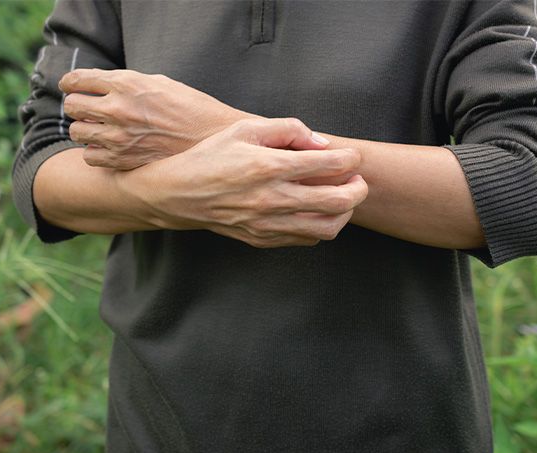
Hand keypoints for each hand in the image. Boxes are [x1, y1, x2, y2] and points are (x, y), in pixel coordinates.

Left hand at [59, 69, 254, 168]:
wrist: (212, 138)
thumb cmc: (190, 107)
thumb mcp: (159, 83)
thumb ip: (127, 83)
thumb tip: (102, 85)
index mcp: (127, 84)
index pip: (78, 80)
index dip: (70, 83)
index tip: (70, 86)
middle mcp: (119, 109)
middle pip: (72, 106)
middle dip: (76, 105)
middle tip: (85, 109)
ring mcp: (120, 137)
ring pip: (77, 132)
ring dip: (84, 129)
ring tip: (97, 129)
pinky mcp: (124, 160)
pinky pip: (90, 156)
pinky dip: (95, 152)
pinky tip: (107, 148)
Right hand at [120, 118, 367, 247]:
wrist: (178, 195)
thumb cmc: (212, 157)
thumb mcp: (245, 129)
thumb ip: (287, 129)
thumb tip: (321, 143)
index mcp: (270, 166)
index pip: (329, 164)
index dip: (350, 159)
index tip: (351, 157)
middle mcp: (272, 198)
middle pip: (338, 202)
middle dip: (358, 190)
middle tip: (357, 181)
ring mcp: (268, 223)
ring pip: (327, 228)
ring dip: (343, 213)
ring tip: (341, 199)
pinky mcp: (263, 239)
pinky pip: (306, 239)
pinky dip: (320, 227)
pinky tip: (314, 211)